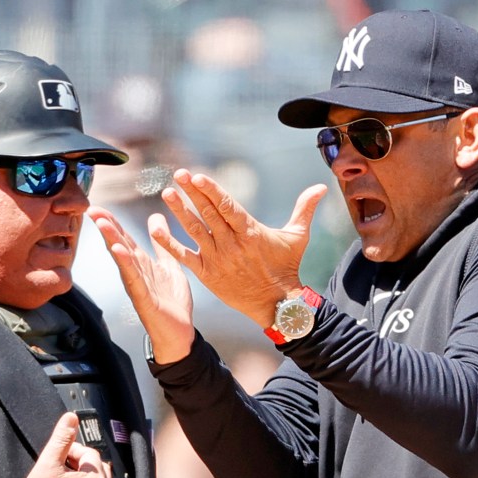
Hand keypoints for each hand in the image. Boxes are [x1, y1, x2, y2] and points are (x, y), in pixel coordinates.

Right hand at [88, 206, 195, 363]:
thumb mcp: (169, 266)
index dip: (112, 223)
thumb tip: (155, 217)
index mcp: (141, 265)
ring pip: (123, 260)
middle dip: (107, 228)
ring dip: (112, 241)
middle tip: (93, 209)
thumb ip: (161, 244)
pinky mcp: (145, 300)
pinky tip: (119, 251)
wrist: (179, 334)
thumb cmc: (171, 303)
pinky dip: (127, 265)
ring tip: (103, 224)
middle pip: (119, 246)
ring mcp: (138, 286)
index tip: (98, 207)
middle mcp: (135, 274)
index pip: (124, 239)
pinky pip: (135, 280)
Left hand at [157, 169, 327, 327]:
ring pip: (195, 231)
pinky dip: (170, 243)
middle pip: (208, 214)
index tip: (197, 177)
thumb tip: (322, 186)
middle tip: (178, 174)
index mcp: (250, 232)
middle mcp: (232, 244)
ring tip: (167, 194)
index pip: (227, 206)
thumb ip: (305, 209)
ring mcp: (218, 259)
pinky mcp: (207, 274)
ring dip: (179, 212)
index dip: (211, 191)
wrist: (277, 303)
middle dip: (192, 194)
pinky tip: (156, 229)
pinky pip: (185, 257)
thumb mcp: (298, 237)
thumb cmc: (287, 268)